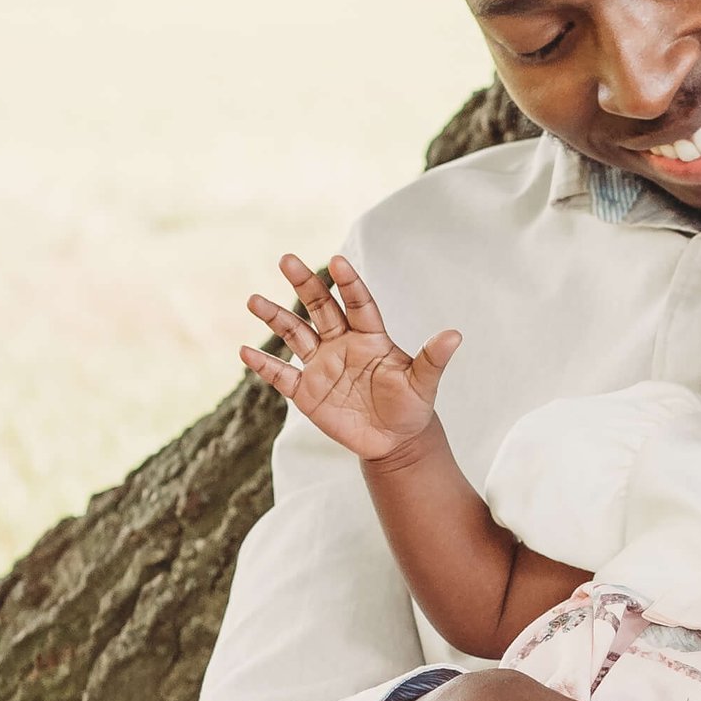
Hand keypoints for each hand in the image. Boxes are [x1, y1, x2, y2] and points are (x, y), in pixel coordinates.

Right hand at [240, 253, 460, 462]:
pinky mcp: (307, 391)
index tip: (337, 261)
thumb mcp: (424, 384)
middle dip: (305, 284)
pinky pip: (282, 375)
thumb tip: (455, 335)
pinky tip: (245, 350)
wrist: (394, 441)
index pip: (358, 303)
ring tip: (254, 299)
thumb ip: (433, 359)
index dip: (349, 283)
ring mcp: (322, 365)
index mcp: (371, 337)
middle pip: (320, 307)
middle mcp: (342, 343)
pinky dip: (264, 365)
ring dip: (275, 317)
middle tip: (287, 259)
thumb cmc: (412, 407)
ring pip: (295, 334)